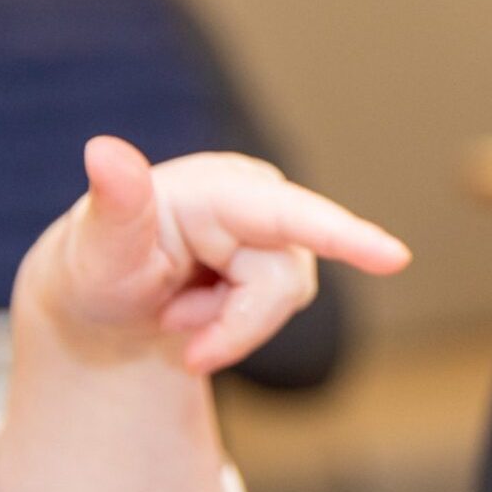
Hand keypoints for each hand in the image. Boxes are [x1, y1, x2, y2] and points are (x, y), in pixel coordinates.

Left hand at [0, 136, 409, 491]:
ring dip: (231, 329)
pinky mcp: (280, 254)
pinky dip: (237, 327)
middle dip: (235, 326)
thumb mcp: (94, 251)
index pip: (288, 214)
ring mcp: (272, 226)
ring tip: (179, 318)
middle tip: (180, 342)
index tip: (397, 258)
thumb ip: (113, 203)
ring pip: (285, 300)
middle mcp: (254, 196)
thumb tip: (103, 148)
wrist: (104, 300)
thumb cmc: (95, 270)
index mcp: (213, 186)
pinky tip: (201, 314)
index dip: (344, 236)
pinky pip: (280, 309)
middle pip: (283, 282)